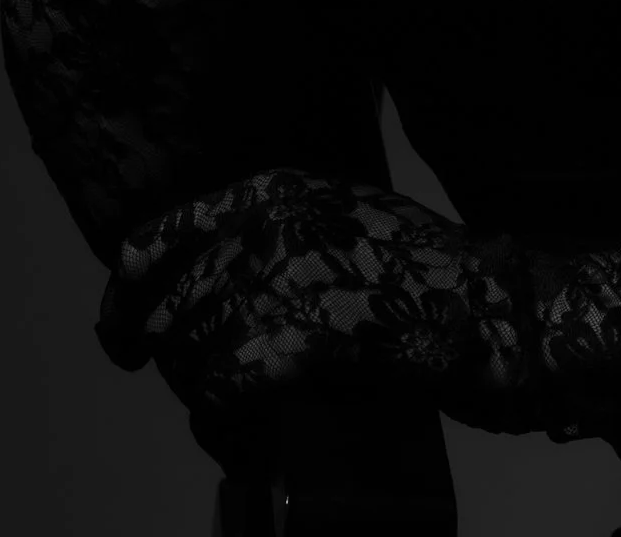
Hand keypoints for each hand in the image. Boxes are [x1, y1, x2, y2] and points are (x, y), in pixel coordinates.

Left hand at [95, 167, 524, 470]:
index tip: (120, 318)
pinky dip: (221, 419)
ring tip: (221, 416)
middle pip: (176, 300)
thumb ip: (283, 235)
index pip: (171, 229)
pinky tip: (237, 433)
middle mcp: (279, 221)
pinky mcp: (308, 335)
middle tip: (184, 385)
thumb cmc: (430, 275)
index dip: (132, 281)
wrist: (500, 311)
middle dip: (167, 352)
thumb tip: (207, 286)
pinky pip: (227, 385)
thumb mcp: (351, 219)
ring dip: (196, 391)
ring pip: (195, 348)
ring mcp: (293, 275)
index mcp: (286, 187)